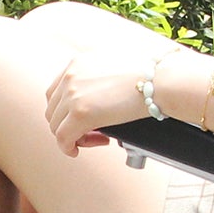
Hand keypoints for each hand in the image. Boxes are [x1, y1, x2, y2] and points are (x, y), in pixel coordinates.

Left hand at [44, 44, 180, 157]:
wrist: (160, 78)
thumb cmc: (149, 73)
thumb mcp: (116, 64)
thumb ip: (101, 76)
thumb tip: (103, 94)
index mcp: (78, 62)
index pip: (57, 90)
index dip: (66, 110)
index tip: (83, 119)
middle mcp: (71, 75)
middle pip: (53, 109)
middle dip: (69, 125)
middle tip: (91, 133)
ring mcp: (73, 94)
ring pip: (56, 125)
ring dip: (72, 137)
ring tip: (94, 139)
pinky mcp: (80, 113)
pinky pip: (62, 138)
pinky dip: (67, 148)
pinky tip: (77, 150)